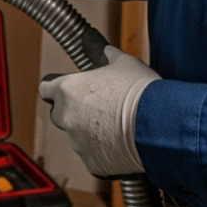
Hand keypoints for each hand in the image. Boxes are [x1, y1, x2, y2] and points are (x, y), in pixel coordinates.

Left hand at [39, 45, 156, 178]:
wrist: (160, 125)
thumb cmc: (140, 91)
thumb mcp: (123, 63)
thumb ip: (103, 53)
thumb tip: (95, 42)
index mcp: (68, 90)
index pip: (46, 88)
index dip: (56, 87)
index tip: (67, 88)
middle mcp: (67, 118)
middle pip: (60, 114)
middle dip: (74, 112)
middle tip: (99, 108)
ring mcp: (79, 143)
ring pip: (79, 137)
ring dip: (92, 133)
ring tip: (120, 126)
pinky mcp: (94, 164)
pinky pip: (95, 157)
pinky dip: (105, 152)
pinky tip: (124, 143)